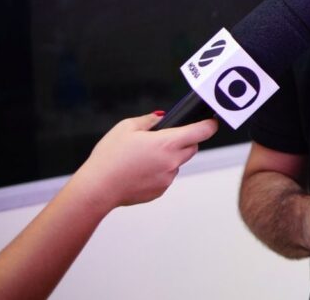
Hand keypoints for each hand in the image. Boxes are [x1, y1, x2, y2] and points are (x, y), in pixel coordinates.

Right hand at [70, 113, 218, 211]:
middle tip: (165, 138)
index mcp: (167, 143)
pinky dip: (159, 171)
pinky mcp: (160, 191)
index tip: (212, 121)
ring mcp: (167, 178)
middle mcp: (172, 161)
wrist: (97, 189)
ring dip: (170, 157)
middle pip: (192, 147)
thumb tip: (161, 118)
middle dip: (184, 140)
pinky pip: (167, 176)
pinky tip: (140, 170)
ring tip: (144, 157)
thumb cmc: (109, 158)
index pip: (202, 132)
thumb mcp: (126, 128)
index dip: (210, 124)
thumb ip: (148, 120)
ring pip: (178, 162)